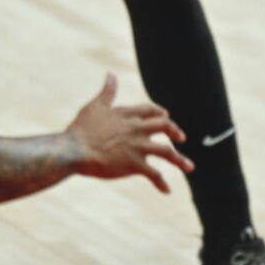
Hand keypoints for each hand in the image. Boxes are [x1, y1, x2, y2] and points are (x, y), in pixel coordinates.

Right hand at [66, 74, 193, 193]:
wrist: (74, 150)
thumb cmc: (81, 129)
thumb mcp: (95, 106)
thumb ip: (107, 91)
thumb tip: (111, 74)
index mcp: (129, 115)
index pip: (151, 110)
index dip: (160, 113)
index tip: (165, 116)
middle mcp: (138, 129)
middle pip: (165, 127)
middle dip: (175, 132)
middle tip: (182, 138)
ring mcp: (139, 147)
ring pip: (167, 152)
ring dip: (180, 160)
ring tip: (190, 167)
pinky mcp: (135, 164)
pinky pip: (154, 174)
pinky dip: (161, 183)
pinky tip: (167, 191)